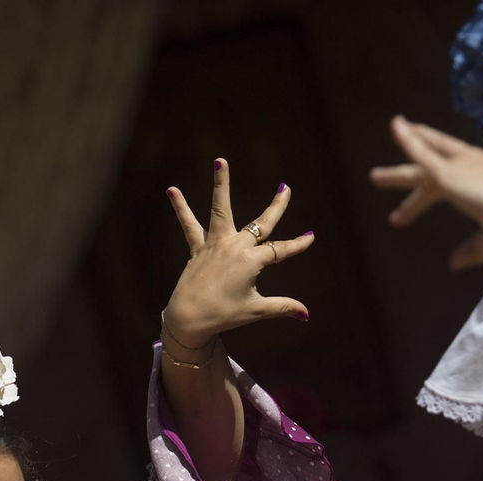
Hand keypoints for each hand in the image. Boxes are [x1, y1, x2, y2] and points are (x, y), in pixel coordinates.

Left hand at [162, 159, 315, 345]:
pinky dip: (180, 207)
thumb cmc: (222, 315)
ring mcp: (215, 244)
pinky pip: (189, 225)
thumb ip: (282, 307)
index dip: (298, 245)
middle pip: (260, 224)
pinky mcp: (198, 249)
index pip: (280, 250)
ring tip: (220, 160)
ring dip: (222, 184)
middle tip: (285, 187)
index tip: (311, 236)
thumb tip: (306, 315)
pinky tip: (171, 189)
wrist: (187, 318)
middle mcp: (234, 247)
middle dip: (276, 206)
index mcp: (251, 261)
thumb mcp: (256, 310)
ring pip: (221, 209)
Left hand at [370, 115, 482, 269]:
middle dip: (404, 174)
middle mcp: (466, 164)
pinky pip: (421, 155)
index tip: (411, 188)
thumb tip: (453, 264)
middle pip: (429, 165)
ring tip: (373, 177)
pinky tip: (395, 129)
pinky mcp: (448, 173)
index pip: (445, 174)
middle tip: (378, 178)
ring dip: (397, 171)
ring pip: (420, 161)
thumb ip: (473, 250)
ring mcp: (457, 166)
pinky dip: (407, 142)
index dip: (425, 182)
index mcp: (478, 175)